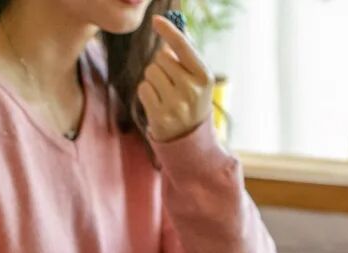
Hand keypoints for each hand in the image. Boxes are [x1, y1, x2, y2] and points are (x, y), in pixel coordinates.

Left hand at [137, 15, 213, 142]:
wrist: (192, 137)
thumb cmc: (192, 98)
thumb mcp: (197, 77)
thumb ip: (185, 54)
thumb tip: (171, 28)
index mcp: (205, 77)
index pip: (183, 47)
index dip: (169, 31)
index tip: (156, 21)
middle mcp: (192, 90)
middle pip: (161, 57)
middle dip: (162, 65)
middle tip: (172, 81)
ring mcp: (176, 105)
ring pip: (150, 72)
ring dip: (154, 79)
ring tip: (166, 93)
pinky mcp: (160, 116)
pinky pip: (143, 88)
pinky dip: (147, 93)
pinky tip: (158, 103)